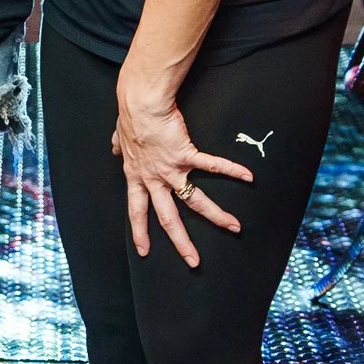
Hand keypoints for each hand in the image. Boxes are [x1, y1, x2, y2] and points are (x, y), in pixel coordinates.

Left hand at [111, 79, 251, 267]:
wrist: (140, 102)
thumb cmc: (131, 117)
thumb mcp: (121, 137)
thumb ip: (120, 147)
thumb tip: (115, 149)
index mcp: (137, 177)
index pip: (137, 211)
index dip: (140, 232)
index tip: (144, 251)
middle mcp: (153, 179)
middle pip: (167, 218)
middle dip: (181, 242)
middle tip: (193, 261)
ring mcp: (170, 169)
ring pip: (194, 200)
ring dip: (216, 215)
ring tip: (234, 227)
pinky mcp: (186, 154)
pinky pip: (211, 165)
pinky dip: (231, 170)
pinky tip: (248, 177)